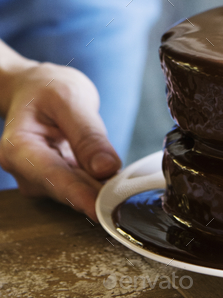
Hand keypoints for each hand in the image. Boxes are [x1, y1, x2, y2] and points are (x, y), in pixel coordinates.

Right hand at [0, 62, 120, 219]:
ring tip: (125, 179)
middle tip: (129, 194)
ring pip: (78, 191)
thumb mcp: (70, 99)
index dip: (78, 195)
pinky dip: (101, 182)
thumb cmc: (48, 88)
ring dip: (102, 187)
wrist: (35, 89)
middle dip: (98, 193)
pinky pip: (83, 186)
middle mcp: (25, 171)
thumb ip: (87, 134)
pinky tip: (116, 176)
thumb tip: (106, 168)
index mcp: (18, 149)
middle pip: (66, 189)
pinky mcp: (57, 181)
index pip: (51, 176)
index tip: (100, 209)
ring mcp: (40, 180)